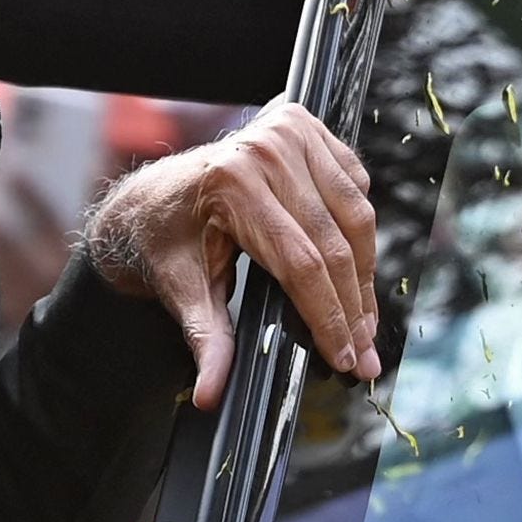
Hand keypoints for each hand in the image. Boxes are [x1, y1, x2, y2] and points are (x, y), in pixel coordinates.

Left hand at [83, 100, 377, 408]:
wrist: (154, 197)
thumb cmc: (167, 241)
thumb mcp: (181, 290)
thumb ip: (206, 340)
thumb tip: (212, 394)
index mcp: (231, 185)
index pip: (301, 263)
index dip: (328, 317)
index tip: (345, 358)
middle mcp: (264, 151)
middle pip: (334, 244)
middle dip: (353, 308)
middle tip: (364, 356)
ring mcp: (288, 133)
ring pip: (355, 217)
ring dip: (366, 275)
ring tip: (365, 324)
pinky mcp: (304, 127)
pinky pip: (354, 188)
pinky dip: (360, 232)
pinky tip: (356, 271)